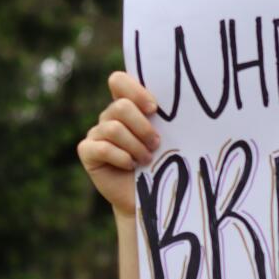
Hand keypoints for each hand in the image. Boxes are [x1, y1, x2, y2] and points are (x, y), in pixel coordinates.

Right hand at [77, 73, 160, 217]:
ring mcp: (96, 133)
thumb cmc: (165, 162)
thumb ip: (169, 117)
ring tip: (147, 160)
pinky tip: (131, 166)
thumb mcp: (171, 137)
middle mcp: (109, 117)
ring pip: (113, 128)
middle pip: (120, 106)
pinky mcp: (87, 152)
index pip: (119, 81)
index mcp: (128, 106)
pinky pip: (101, 148)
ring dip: (136, 146)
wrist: (151, 197)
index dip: (134, 91)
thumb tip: (191, 100)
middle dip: (143, 127)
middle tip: (156, 144)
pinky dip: (121, 158)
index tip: (154, 109)